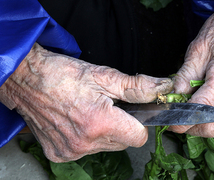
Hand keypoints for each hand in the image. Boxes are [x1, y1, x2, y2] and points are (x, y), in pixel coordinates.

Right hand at [0, 43, 172, 161]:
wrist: (26, 79)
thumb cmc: (63, 74)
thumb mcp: (105, 76)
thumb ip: (138, 86)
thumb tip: (163, 88)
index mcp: (100, 123)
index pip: (139, 137)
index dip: (140, 124)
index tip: (133, 114)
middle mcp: (86, 142)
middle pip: (122, 143)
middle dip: (121, 127)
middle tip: (107, 108)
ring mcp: (71, 151)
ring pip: (105, 147)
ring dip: (104, 133)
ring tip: (89, 112)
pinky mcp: (59, 154)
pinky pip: (86, 151)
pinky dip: (87, 139)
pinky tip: (77, 122)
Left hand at [169, 0, 213, 136]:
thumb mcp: (197, 52)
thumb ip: (184, 79)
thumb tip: (174, 101)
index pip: (201, 111)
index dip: (182, 121)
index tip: (173, 124)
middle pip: (212, 127)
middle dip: (193, 126)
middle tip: (183, 117)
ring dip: (208, 121)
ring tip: (204, 101)